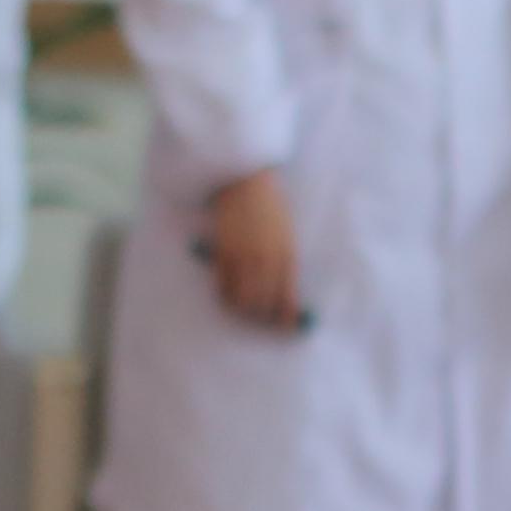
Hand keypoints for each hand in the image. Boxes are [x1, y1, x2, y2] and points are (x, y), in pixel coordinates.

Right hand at [202, 167, 302, 327]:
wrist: (246, 183)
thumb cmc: (270, 208)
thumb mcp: (286, 235)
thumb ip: (285, 263)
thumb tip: (285, 296)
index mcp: (287, 255)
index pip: (288, 299)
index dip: (287, 319)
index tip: (286, 327)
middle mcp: (266, 260)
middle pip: (264, 304)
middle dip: (263, 317)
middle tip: (260, 318)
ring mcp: (243, 257)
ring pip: (242, 300)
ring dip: (242, 309)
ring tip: (243, 308)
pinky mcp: (223, 253)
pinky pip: (223, 286)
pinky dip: (225, 296)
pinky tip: (227, 296)